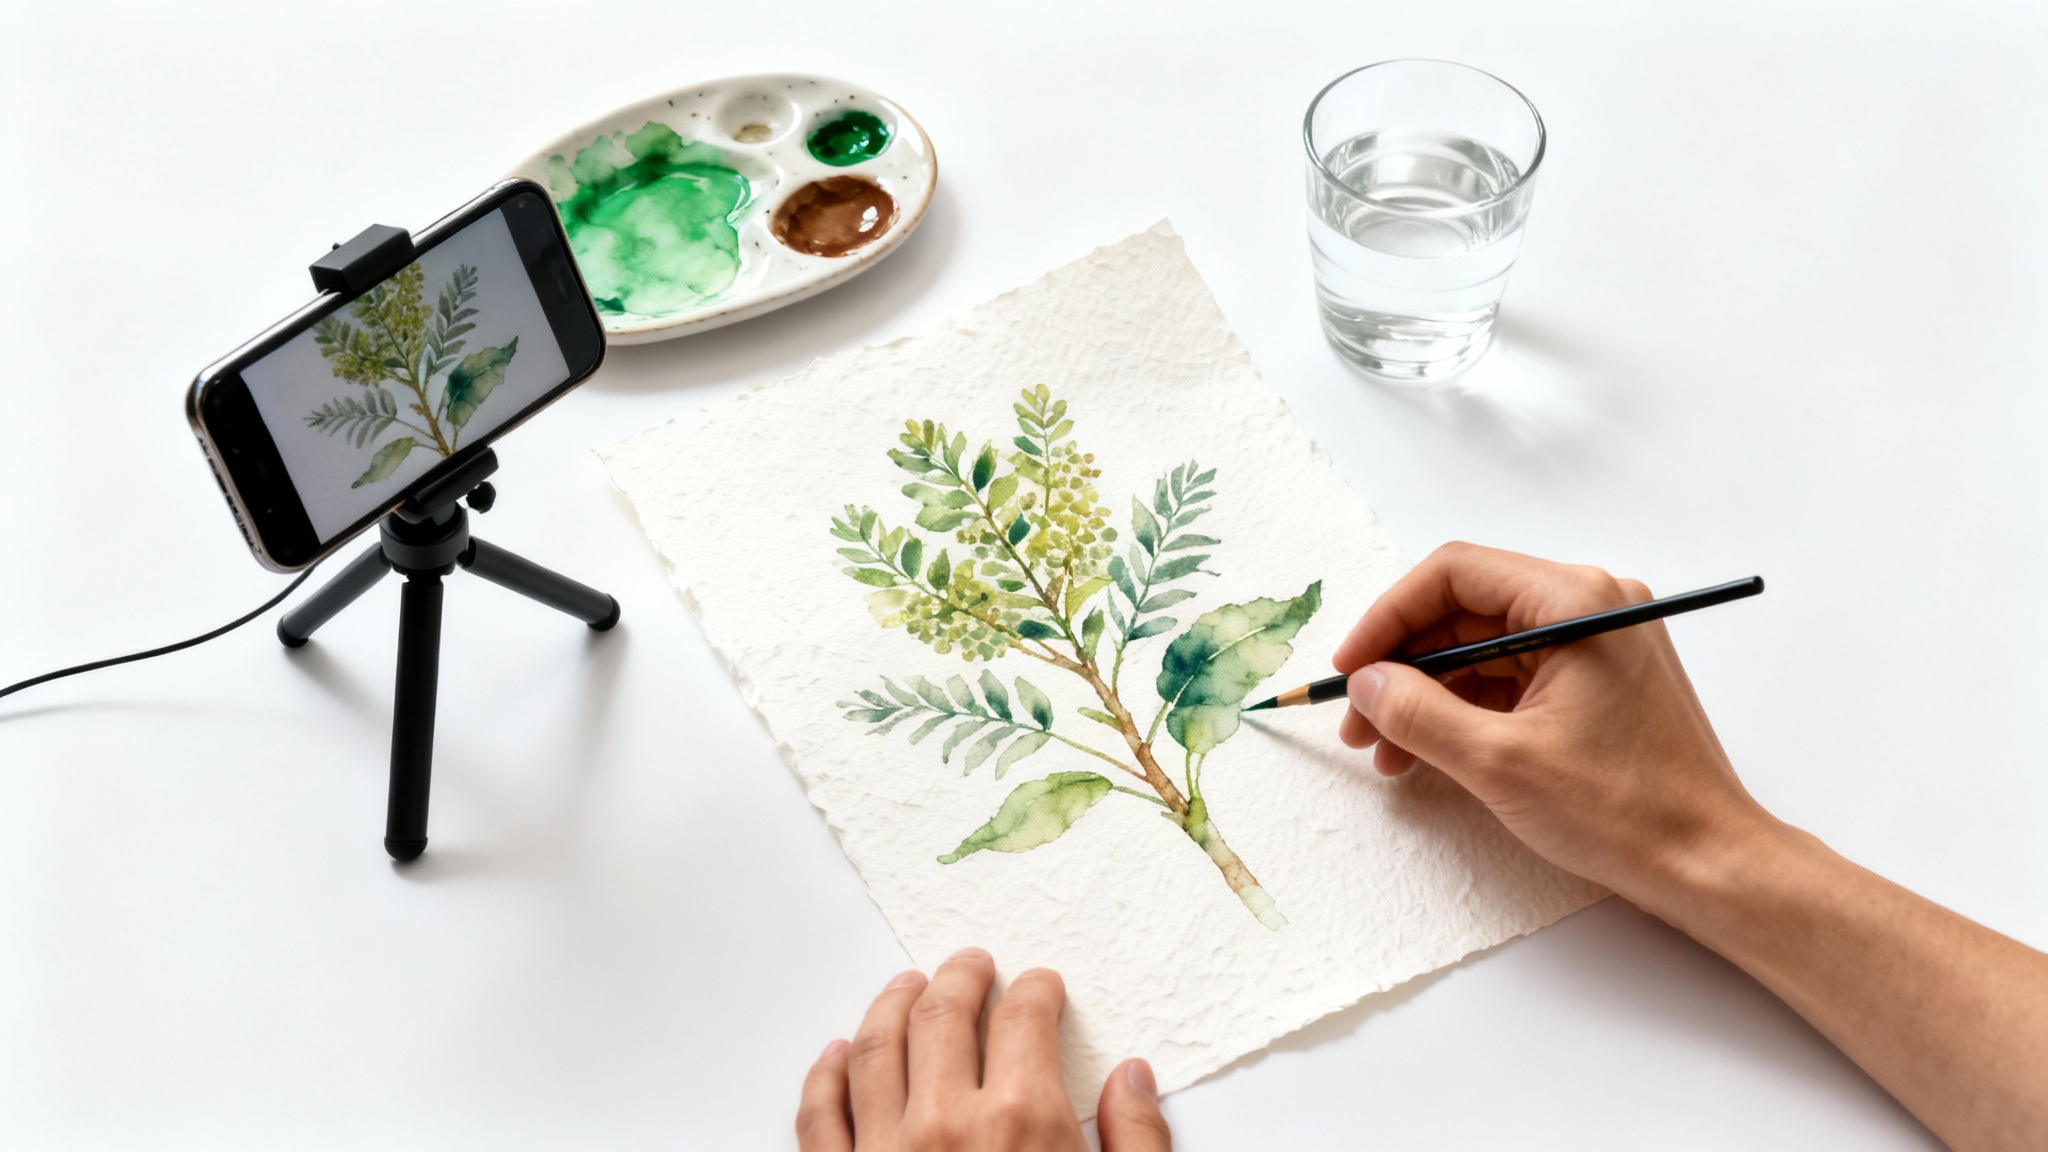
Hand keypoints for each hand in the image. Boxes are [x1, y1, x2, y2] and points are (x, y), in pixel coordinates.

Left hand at [797, 948, 1171, 1151]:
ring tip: (907, 985)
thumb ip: (1137, 1145)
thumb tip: (1135, 1080)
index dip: (1034, 993)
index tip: (1040, 986)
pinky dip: (825, 1074)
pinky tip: (837, 1054)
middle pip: (944, 1015)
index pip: (1024, 1020)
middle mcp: (947, 1123)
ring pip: (875, 1047)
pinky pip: (819, 1115)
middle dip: (962, 979)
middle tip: (972, 964)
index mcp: (1024, 1123)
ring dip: (891, 1004)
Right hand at [1331, 542, 1775, 908]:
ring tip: (1386, 751)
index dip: (1388, 618)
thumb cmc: (1625, 810)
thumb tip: (1366, 683)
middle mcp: (1591, 605)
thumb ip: (1419, 713)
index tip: (1350, 668)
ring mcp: (1597, 643)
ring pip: (1483, 649)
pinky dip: (1466, 711)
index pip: (1454, 575)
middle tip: (1357, 720)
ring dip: (1428, 695)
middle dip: (1403, 666)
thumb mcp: (1499, 762)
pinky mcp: (1597, 681)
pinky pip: (1512, 678)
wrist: (1709, 864)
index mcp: (1576, 601)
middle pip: (1465, 611)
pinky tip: (1429, 754)